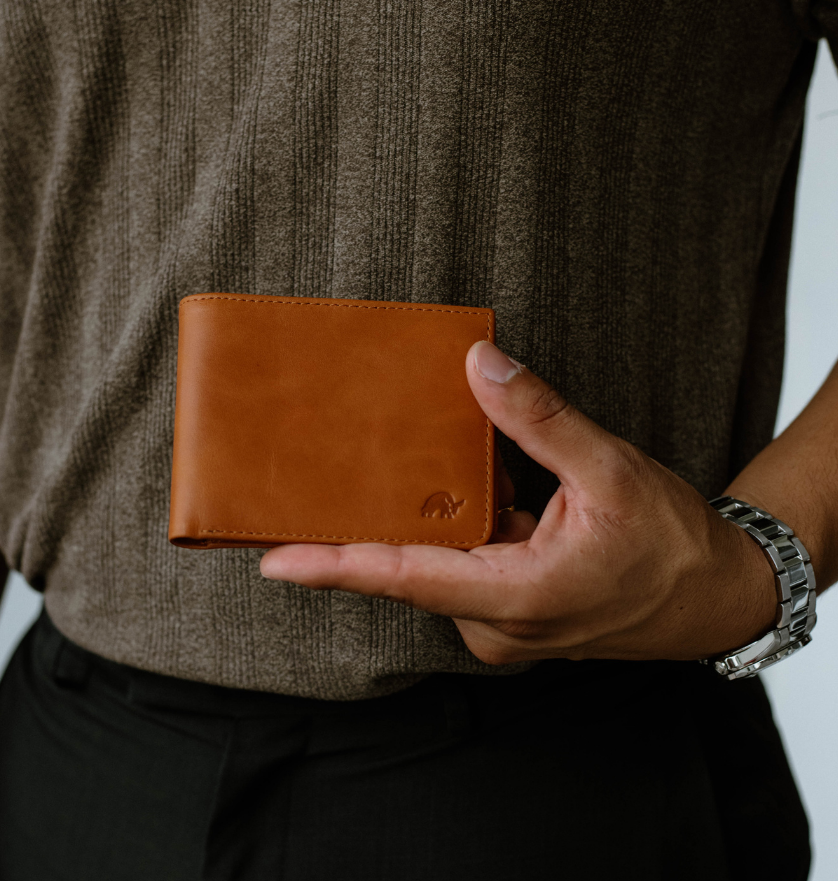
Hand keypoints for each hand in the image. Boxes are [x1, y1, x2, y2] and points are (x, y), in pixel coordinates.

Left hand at [261, 342, 778, 664]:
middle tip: (291, 498)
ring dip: (401, 528)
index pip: (406, 577)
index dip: (335, 567)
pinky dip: (441, 532)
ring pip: (432, 568)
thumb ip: (541, 420)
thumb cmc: (671, 545)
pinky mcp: (510, 613)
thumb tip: (481, 365)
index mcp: (517, 597)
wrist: (716, 597)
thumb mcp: (612, 471)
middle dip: (351, 536)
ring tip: (348, 482)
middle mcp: (497, 623)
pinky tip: (428, 490)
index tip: (273, 559)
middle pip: (406, 571)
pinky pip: (458, 569)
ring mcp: (503, 624)